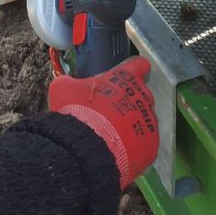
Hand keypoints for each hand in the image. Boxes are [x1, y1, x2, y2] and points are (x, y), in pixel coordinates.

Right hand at [49, 56, 158, 188]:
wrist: (87, 149)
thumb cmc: (78, 112)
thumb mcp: (64, 88)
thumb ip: (70, 82)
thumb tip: (66, 82)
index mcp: (126, 77)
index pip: (140, 65)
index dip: (134, 69)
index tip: (128, 74)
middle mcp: (143, 96)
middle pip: (141, 94)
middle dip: (128, 100)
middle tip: (109, 110)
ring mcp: (150, 122)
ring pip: (143, 120)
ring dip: (131, 124)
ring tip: (112, 134)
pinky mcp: (151, 146)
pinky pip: (144, 143)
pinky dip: (134, 146)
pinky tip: (118, 149)